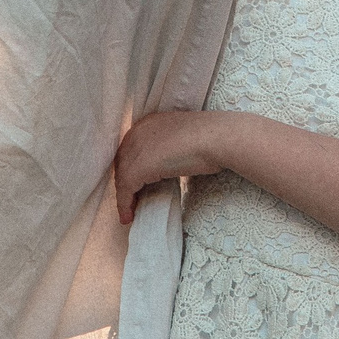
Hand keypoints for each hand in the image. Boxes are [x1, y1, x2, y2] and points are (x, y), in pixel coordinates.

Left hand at [114, 109, 229, 222]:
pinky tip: (129, 216)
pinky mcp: (138, 166)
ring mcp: (136, 148)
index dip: (130, 169)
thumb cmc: (211, 138)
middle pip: (122, 163)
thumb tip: (165, 165)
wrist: (217, 138)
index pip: (130, 149)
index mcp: (148, 123)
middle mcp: (137, 132)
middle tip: (130, 202)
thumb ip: (169, 148)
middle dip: (124, 184)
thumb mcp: (183, 139)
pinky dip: (125, 204)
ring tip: (129, 213)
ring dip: (123, 198)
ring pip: (121, 177)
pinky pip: (125, 189)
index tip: (134, 186)